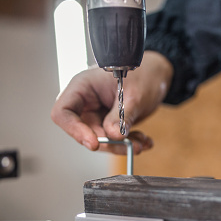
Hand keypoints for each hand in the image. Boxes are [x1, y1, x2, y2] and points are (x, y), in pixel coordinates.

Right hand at [51, 51, 172, 154]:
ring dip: (123, 145)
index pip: (63, 113)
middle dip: (109, 142)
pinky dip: (130, 143)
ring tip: (143, 142)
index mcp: (83, 87)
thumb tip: (112, 135)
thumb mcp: (134, 95)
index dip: (74, 130)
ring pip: (102, 139)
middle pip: (85, 131)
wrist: (157, 75)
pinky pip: (115, 139)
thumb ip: (122, 115)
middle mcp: (86, 102)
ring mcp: (98, 114)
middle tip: (132, 145)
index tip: (94, 144)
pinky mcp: (110, 124)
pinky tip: (145, 141)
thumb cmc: (144, 74)